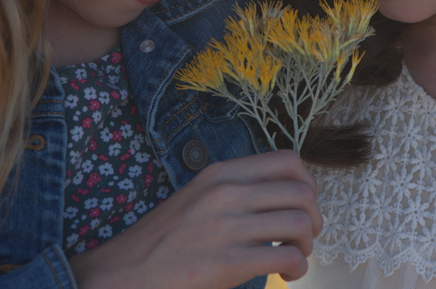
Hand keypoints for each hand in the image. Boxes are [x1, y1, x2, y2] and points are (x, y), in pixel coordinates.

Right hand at [69, 149, 321, 288]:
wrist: (121, 274)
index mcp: (221, 173)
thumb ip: (235, 191)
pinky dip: (298, 267)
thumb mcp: (198, 198)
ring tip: (295, 257)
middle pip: (302, 191)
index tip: (303, 205)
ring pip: (301, 223)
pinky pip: (288, 257)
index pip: (288, 160)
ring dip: (308, 245)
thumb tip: (280, 197)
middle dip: (315, 218)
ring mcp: (227, 226)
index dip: (308, 183)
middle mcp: (226, 192)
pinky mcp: (227, 262)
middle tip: (304, 237)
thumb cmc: (162, 241)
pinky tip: (286, 275)